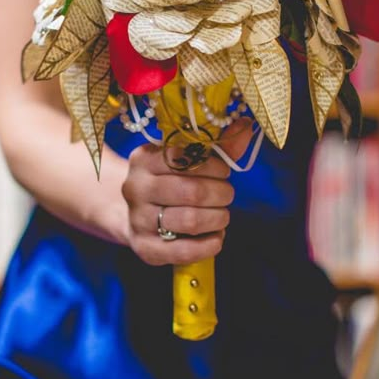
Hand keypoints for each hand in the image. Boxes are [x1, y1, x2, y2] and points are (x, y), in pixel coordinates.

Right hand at [122, 119, 252, 265]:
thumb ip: (217, 147)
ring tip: (222, 215)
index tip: (224, 171)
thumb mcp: (186, 161)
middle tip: (227, 194)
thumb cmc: (169, 182)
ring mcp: (138, 219)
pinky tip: (216, 236)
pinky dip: (209, 244)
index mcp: (143, 159)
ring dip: (218, 218)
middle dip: (220, 193)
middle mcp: (135, 187)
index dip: (213, 166)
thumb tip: (246, 127)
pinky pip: (184, 251)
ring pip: (190, 220)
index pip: (183, 158)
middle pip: (190, 191)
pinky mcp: (145, 248)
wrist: (133, 214)